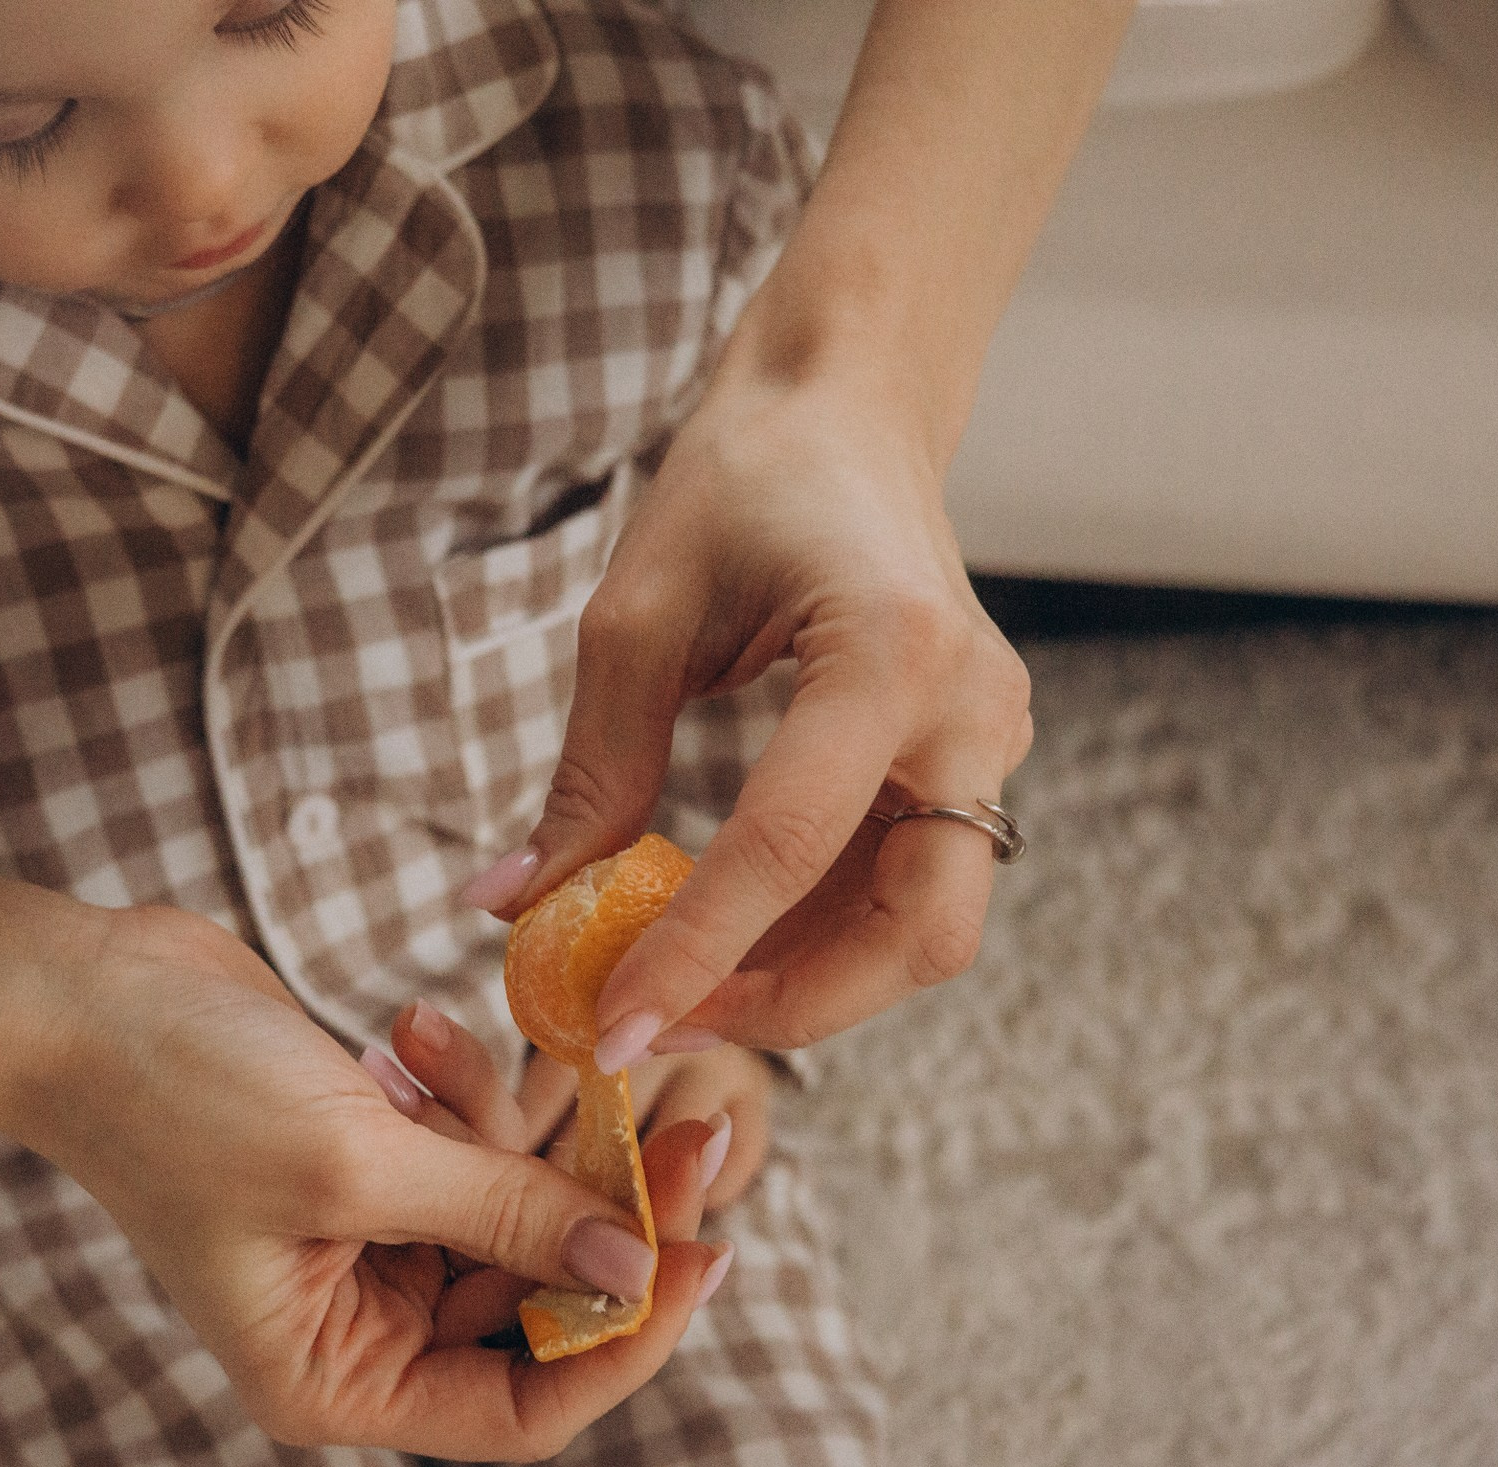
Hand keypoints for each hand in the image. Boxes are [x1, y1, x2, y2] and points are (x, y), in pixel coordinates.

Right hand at [30, 904, 727, 1461]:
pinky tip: (402, 1030)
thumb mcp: (357, 1164)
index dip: (630, 1340)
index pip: (527, 1404)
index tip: (709, 1251)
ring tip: (434, 1048)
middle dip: (601, 1212)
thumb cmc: (178, 1095)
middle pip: (536, 1304)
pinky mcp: (365, 1161)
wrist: (72, 994)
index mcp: (333, 1379)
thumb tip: (639, 1266)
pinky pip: (467, 1146)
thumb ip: (508, 1216)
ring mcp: (360, 1243)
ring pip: (512, 1211)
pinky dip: (459, 1089)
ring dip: (507, 1127)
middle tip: (687, 1120)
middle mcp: (352, 1330)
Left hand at [470, 362, 1031, 1058]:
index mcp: (892, 652)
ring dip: (808, 983)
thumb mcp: (634, 616)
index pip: (788, 849)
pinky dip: (821, 934)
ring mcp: (987, 738)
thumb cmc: (739, 483)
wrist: (844, 407)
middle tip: (663, 1026)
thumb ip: (588, 772)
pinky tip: (724, 937)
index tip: (609, 1027)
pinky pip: (906, 884)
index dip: (694, 955)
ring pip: (926, 929)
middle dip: (795, 1007)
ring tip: (678, 990)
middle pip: (921, 932)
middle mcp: (971, 710)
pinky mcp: (969, 759)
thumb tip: (510, 907)